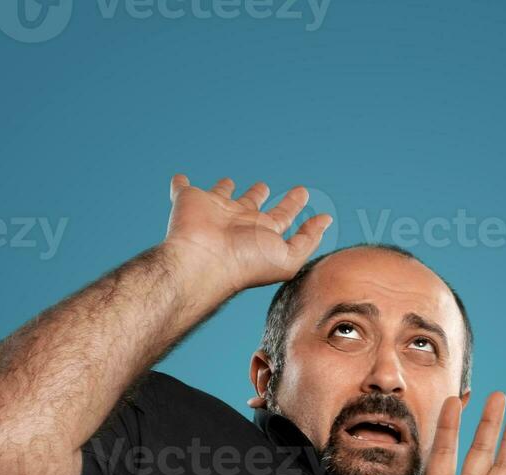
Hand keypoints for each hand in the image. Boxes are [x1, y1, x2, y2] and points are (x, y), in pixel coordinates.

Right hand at [163, 174, 332, 298]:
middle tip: (264, 185)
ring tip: (229, 181)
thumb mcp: (289, 257)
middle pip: (251, 204)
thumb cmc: (246, 263)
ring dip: (224, 188)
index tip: (303, 193)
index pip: (281, 216)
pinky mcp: (190, 200)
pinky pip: (183, 189)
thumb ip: (308, 240)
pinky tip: (180, 179)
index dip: (293, 204)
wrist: (204, 260)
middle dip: (258, 194)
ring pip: (221, 195)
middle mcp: (238, 222)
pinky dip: (180, 184)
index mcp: (261, 233)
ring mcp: (214, 212)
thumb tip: (325, 221)